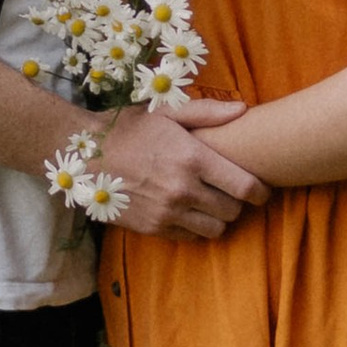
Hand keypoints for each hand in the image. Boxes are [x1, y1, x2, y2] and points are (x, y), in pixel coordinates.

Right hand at [96, 99, 269, 239]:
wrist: (86, 155)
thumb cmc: (130, 128)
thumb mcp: (167, 112)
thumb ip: (208, 111)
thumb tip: (244, 110)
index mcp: (193, 158)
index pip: (245, 187)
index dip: (260, 192)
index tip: (261, 190)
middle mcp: (183, 189)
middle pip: (233, 211)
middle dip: (238, 203)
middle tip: (231, 192)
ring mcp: (167, 212)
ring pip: (215, 230)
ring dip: (218, 218)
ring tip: (210, 204)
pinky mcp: (152, 228)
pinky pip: (190, 237)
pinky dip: (194, 227)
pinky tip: (187, 211)